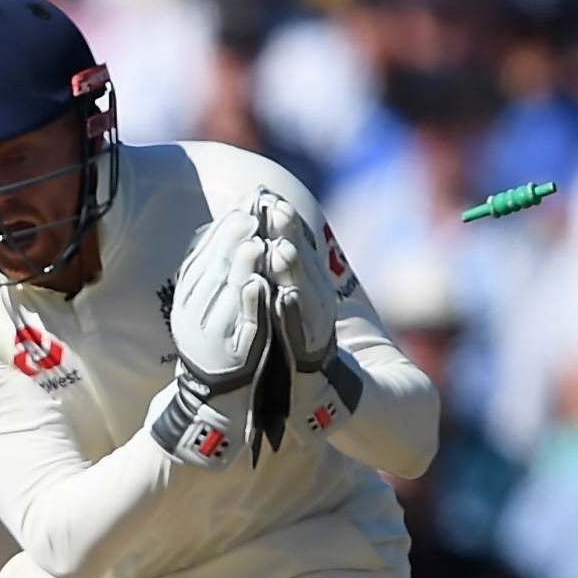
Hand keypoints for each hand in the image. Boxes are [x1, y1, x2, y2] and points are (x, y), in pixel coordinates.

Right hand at [150, 206, 270, 468]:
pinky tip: (259, 284)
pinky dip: (249, 304)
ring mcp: (211, 339)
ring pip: (225, 296)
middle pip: (211, 273)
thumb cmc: (217, 347)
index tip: (240, 208)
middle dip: (231, 242)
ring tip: (256, 242)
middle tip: (251, 216)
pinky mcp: (233, 357)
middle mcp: (192, 320)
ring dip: (240, 268)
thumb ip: (210, 278)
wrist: (216, 402)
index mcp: (185, 305)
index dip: (220, 233)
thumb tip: (219, 233)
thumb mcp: (205, 311)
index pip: (200, 260)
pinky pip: (242, 326)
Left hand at [257, 192, 339, 374]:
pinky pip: (301, 327)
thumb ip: (277, 264)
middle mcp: (314, 295)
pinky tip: (285, 297)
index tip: (267, 195)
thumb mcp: (284, 293)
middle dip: (289, 233)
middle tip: (274, 209)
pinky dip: (294, 311)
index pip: (293, 243)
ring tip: (279, 248)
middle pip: (300, 260)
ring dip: (293, 268)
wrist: (314, 382)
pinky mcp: (311, 347)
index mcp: (304, 280)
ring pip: (303, 289)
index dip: (282, 220)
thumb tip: (262, 220)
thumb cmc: (292, 330)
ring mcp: (315, 321)